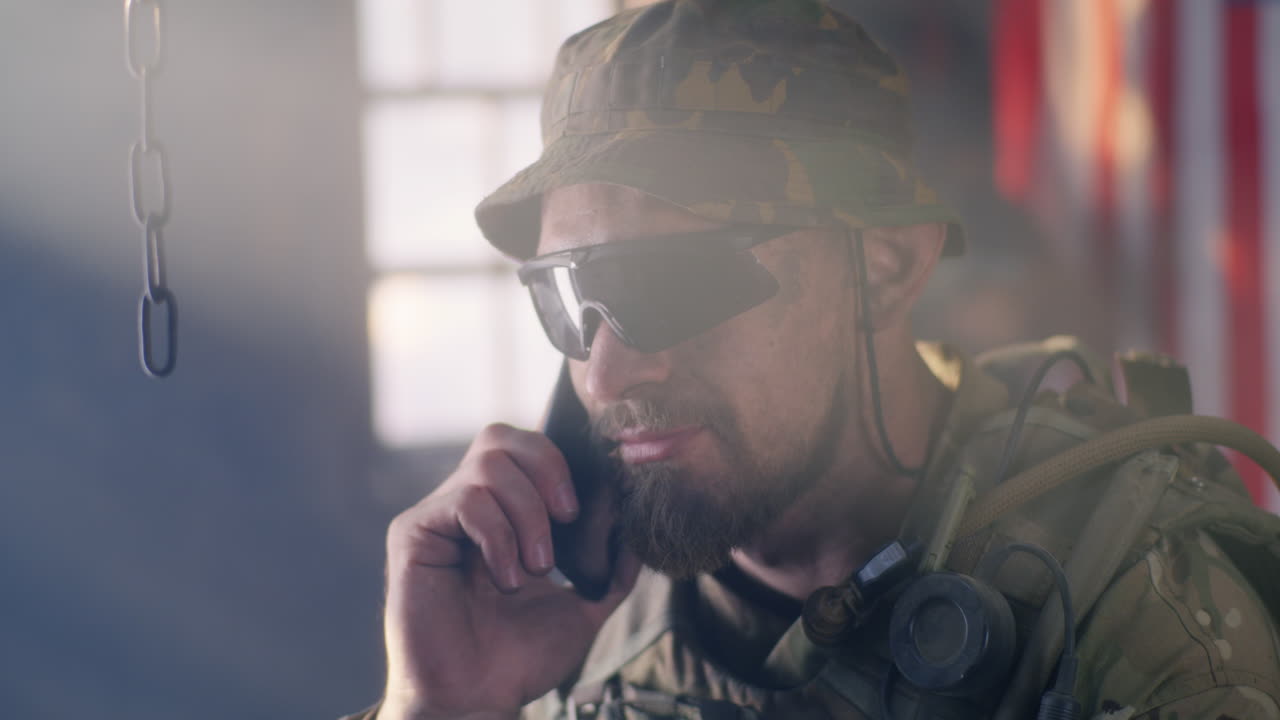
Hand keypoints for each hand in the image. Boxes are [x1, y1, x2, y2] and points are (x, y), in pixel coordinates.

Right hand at [377, 423, 640, 719]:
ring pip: (488, 465)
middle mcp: (467, 505)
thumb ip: (612, 565)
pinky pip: (464, 500)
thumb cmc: (520, 657)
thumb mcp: (584, 604)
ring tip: (535, 568)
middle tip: (566, 518)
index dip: (558, 462)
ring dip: (527, 515)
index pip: (525, 448)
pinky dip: (498, 537)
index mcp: (503, 513)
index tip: (581, 510)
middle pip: (500, 435)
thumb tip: (635, 522)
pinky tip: (506, 579)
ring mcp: (438, 516)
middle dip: (546, 469)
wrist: (476, 699)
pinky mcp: (412, 534)